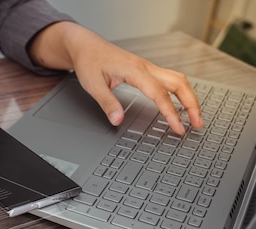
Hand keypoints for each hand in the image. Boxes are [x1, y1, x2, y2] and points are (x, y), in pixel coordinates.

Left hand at [29, 22, 202, 133]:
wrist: (86, 46)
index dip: (171, 112)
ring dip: (189, 97)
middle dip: (191, 104)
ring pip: (178, 80)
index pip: (159, 94)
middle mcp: (146, 67)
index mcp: (135, 71)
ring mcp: (148, 67)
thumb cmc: (89, 61)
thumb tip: (118, 120)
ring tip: (194, 116)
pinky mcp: (146, 70)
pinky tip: (181, 102)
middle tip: (198, 123)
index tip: (178, 127)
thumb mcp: (92, 85)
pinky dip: (180, 92)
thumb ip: (107, 103)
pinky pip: (170, 79)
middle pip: (179, 84)